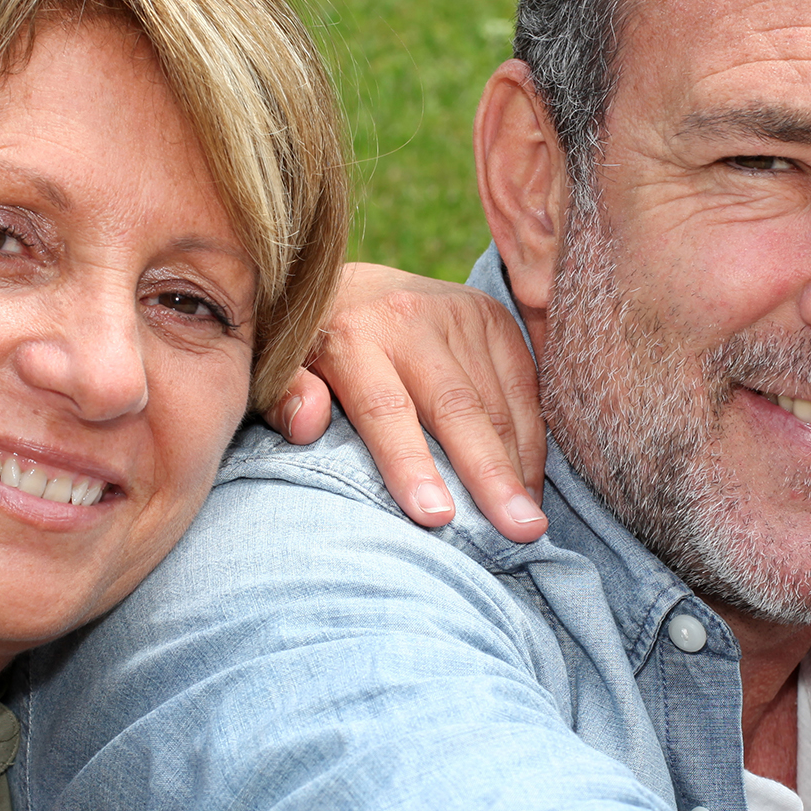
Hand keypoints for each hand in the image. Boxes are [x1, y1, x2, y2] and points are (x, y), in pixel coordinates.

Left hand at [265, 263, 547, 540]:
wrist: (340, 278)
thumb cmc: (308, 344)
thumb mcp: (278, 368)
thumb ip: (286, 397)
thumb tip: (306, 425)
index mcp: (352, 335)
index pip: (386, 409)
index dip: (411, 465)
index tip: (436, 517)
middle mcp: (410, 319)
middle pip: (458, 409)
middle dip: (491, 475)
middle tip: (520, 532)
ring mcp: (457, 312)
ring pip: (497, 401)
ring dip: (517, 466)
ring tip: (530, 522)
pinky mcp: (492, 315)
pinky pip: (523, 384)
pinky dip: (531, 438)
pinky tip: (531, 483)